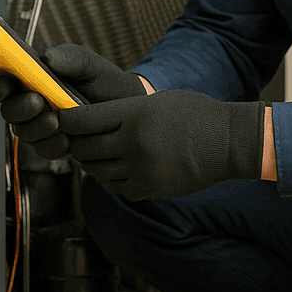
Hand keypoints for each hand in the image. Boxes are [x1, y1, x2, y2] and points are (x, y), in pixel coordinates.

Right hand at [0, 44, 146, 156]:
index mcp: (31, 80)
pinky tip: (68, 139)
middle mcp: (30, 104)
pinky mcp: (54, 145)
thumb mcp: (88, 63)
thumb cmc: (102, 80)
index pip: (3, 85)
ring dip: (37, 129)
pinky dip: (53, 146)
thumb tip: (46, 59)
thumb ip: (68, 57)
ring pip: (23, 133)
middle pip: (9, 111)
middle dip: (20, 108)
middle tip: (38, 102)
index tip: (6, 86)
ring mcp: (41, 126)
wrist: (127, 106)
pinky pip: (44, 150)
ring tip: (57, 122)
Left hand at [56, 91, 264, 200]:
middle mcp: (133, 143)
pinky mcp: (149, 189)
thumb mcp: (155, 102)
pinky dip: (111, 178)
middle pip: (82, 148)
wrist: (228, 142)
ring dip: (92, 162)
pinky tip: (119, 167)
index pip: (80, 120)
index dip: (66, 119)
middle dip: (76, 142)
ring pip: (95, 170)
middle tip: (77, 137)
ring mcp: (140, 170)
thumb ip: (121, 112)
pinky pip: (115, 187)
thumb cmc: (193, 114)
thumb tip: (86, 120)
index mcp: (134, 115)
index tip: (63, 118)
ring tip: (97, 152)